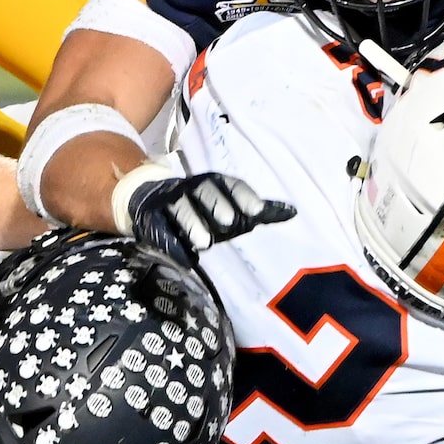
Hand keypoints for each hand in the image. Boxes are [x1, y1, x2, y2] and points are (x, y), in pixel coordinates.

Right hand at [118, 169, 295, 266]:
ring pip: (181, 208)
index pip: (229, 184)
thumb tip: (293, 212)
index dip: (243, 195)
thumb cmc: (202, 207)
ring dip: (192, 224)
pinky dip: (171, 244)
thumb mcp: (229, 206)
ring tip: (204, 244)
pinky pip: (160, 230)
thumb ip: (259, 211)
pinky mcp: (151, 220)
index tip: (258, 210)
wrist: (149, 201)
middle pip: (204, 191)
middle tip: (230, 223)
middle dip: (217, 205)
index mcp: (213, 183)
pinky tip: (185, 259)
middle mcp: (191, 188)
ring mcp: (169, 202)